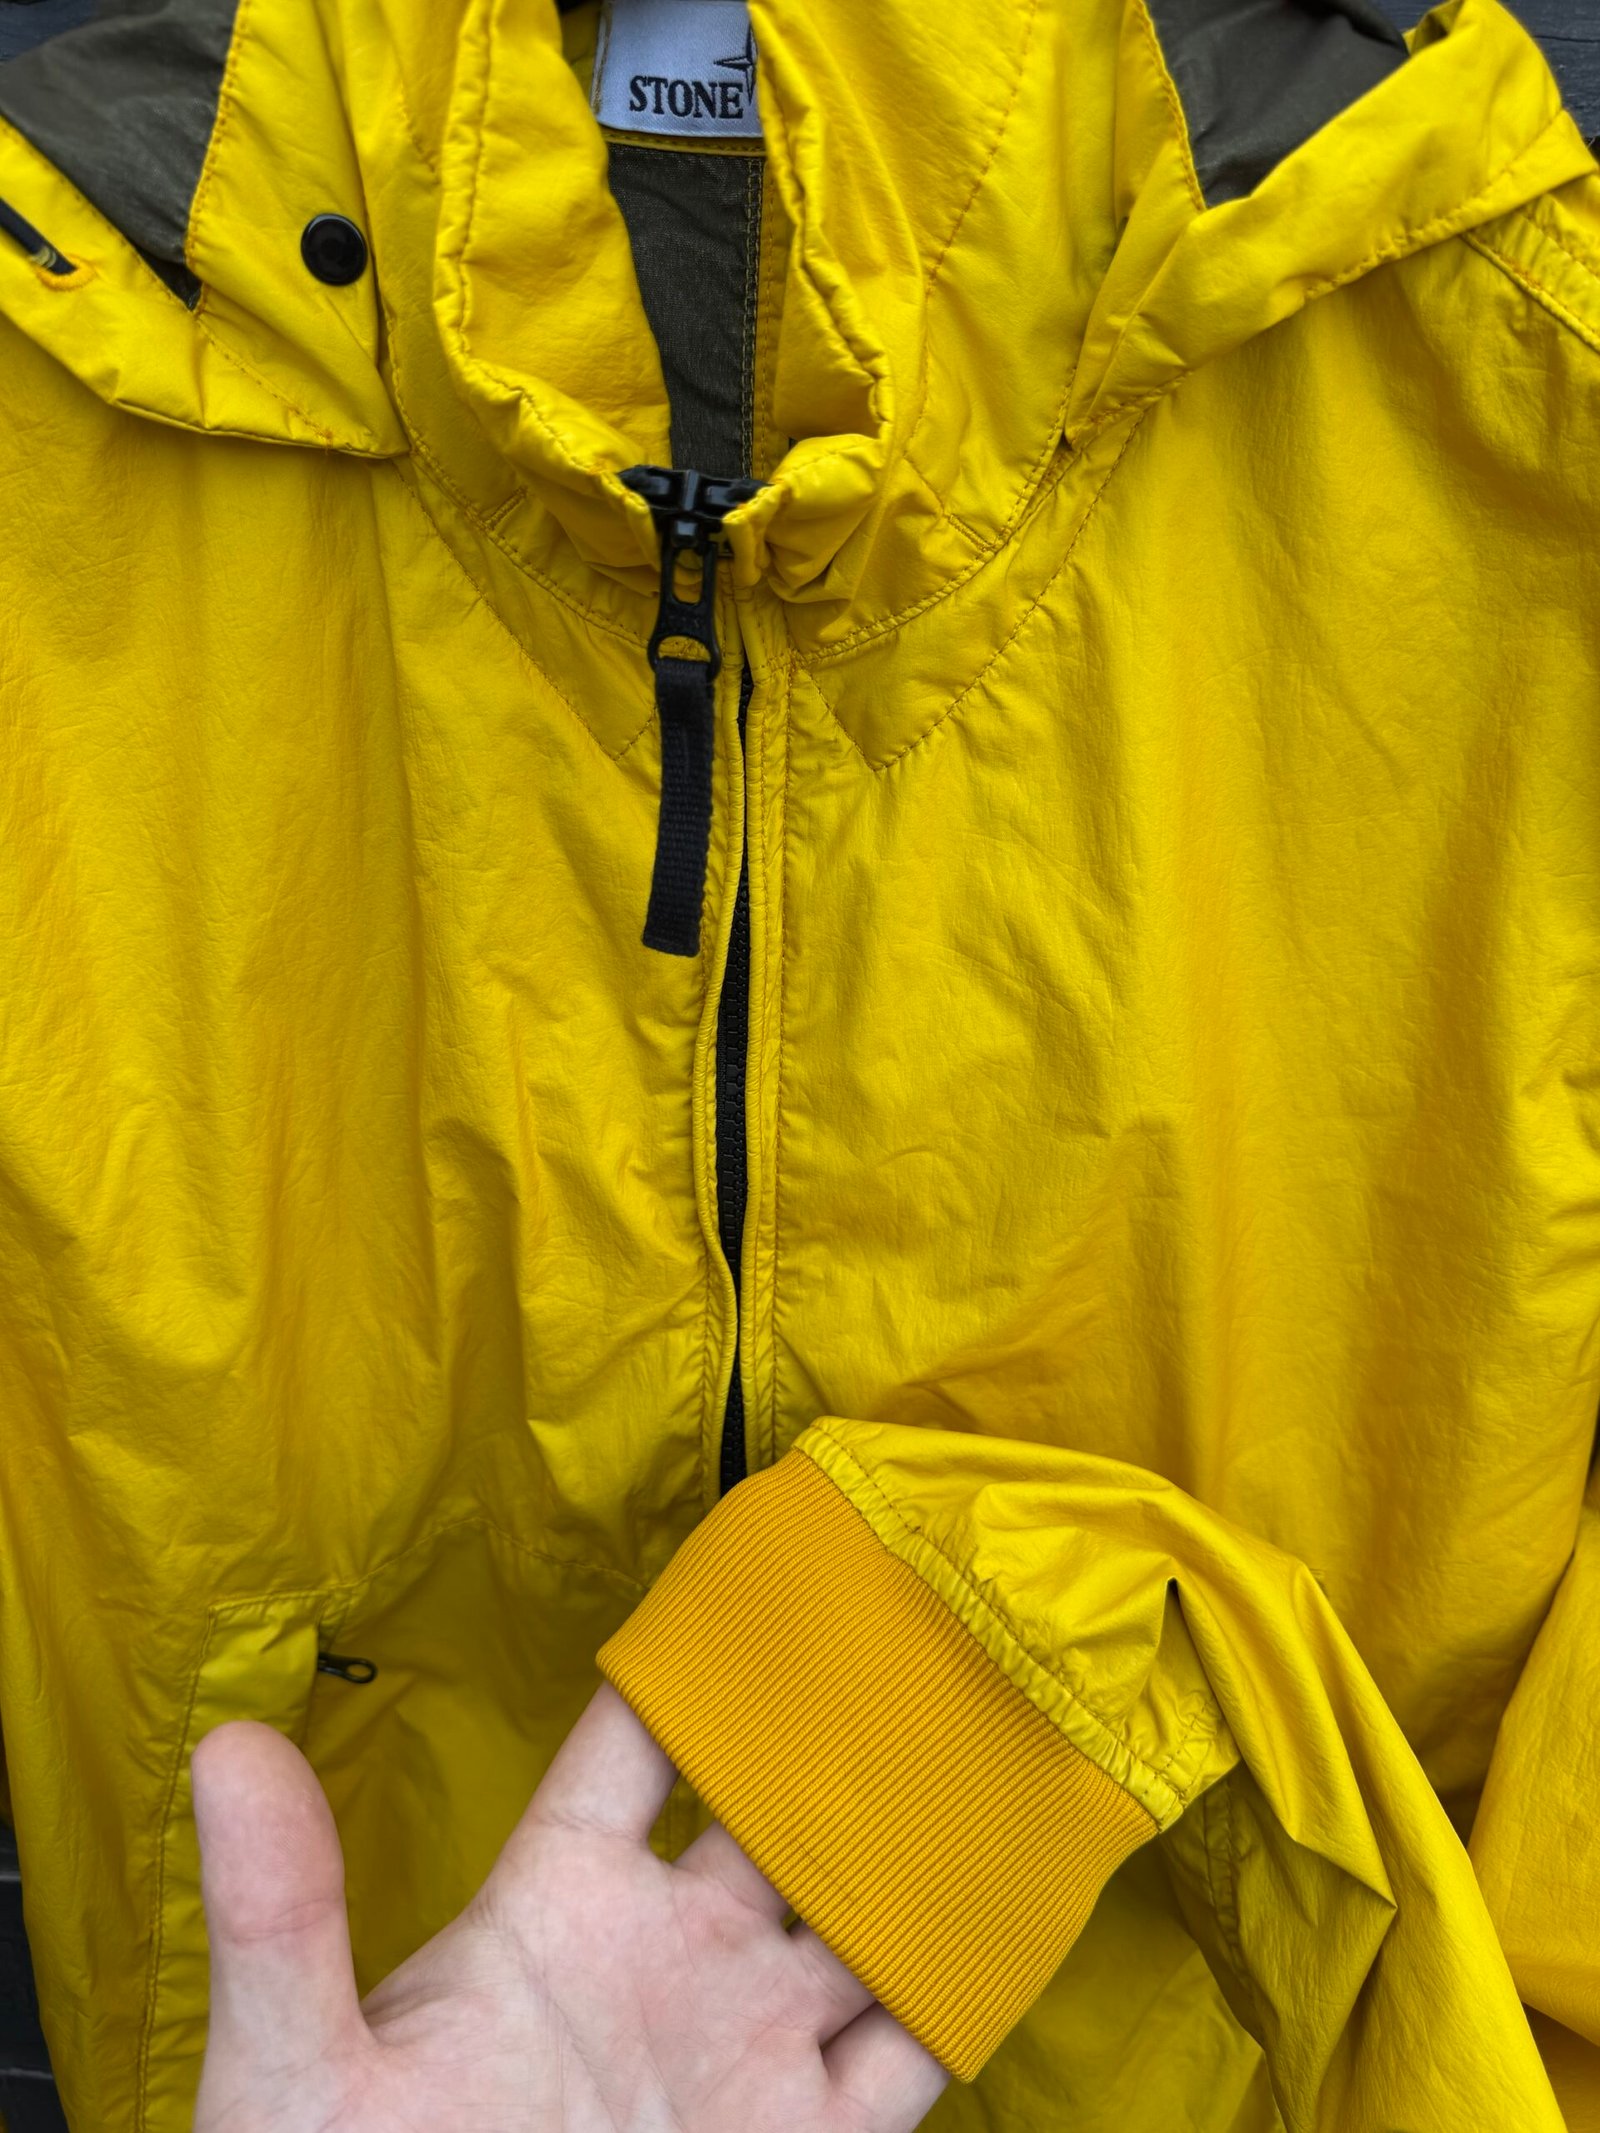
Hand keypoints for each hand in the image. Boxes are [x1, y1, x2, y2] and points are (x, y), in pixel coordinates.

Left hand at [191, 1683, 948, 2131]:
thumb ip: (282, 1912)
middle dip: (849, 1727)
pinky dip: (968, 1981)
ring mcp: (748, 2049)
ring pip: (865, 1912)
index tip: (780, 1569)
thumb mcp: (301, 2066)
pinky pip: (913, 2052)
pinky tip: (1021, 1902)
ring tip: (1001, 1731)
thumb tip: (223, 1743)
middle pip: (783, 1807)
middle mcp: (672, 1955)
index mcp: (560, 1902)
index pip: (646, 1743)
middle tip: (928, 1625)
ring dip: (926, 1835)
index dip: (704, 1663)